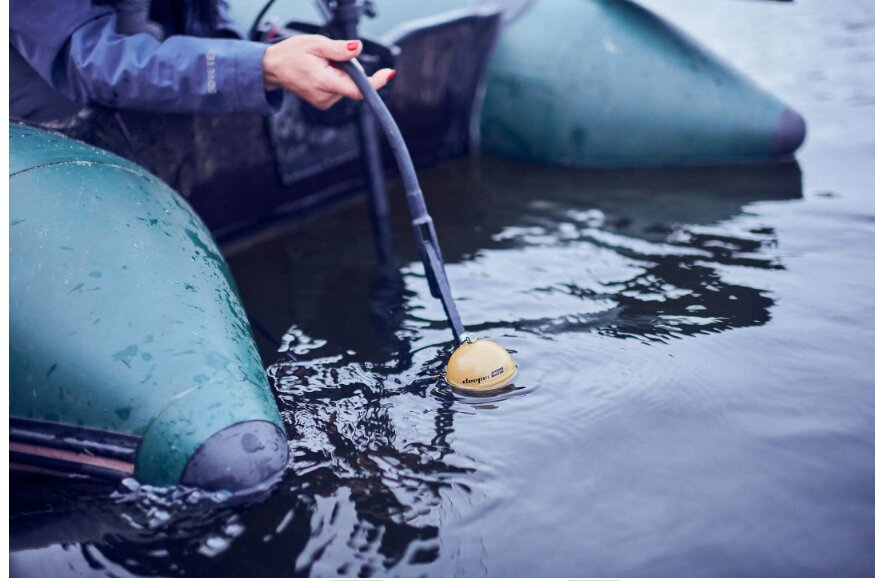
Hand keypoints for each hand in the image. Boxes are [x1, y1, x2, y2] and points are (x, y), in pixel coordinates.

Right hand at [262, 34, 394, 109]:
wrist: (273, 68)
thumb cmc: (291, 54)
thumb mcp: (315, 44)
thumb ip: (339, 49)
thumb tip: (358, 48)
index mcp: (324, 82)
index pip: (357, 89)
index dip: (375, 83)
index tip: (388, 73)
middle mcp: (326, 96)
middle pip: (353, 83)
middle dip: (350, 68)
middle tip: (332, 57)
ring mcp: (325, 102)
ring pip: (347, 85)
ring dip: (341, 72)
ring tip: (323, 64)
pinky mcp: (324, 102)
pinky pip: (340, 88)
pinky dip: (336, 78)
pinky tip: (322, 72)